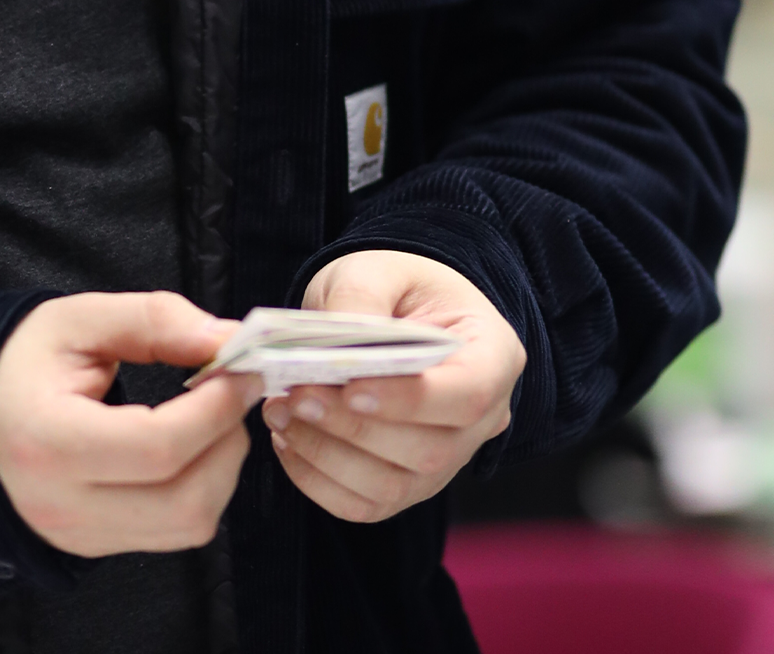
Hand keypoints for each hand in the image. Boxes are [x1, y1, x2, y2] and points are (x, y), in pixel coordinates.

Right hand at [0, 291, 259, 556]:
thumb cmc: (21, 362)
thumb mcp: (79, 320)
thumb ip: (153, 320)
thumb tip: (222, 339)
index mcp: (50, 442)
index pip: (158, 447)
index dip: (215, 409)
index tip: (240, 368)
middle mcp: (65, 506)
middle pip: (185, 501)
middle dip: (228, 442)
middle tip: (232, 391)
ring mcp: (81, 536)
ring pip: (188, 526)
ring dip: (221, 470)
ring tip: (212, 416)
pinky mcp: (96, 547)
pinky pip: (172, 533)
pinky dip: (199, 488)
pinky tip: (189, 445)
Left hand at [264, 251, 524, 523]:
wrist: (389, 309)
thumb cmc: (392, 286)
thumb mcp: (376, 269)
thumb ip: (358, 298)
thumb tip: (329, 349)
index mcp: (493, 356)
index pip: (468, 395)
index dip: (410, 400)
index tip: (350, 387)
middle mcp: (482, 421)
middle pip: (430, 450)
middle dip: (354, 429)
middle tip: (295, 396)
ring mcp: (448, 461)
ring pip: (395, 487)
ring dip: (328, 456)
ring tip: (280, 413)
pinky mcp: (408, 485)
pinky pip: (367, 505)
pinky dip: (319, 481)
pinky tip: (287, 440)